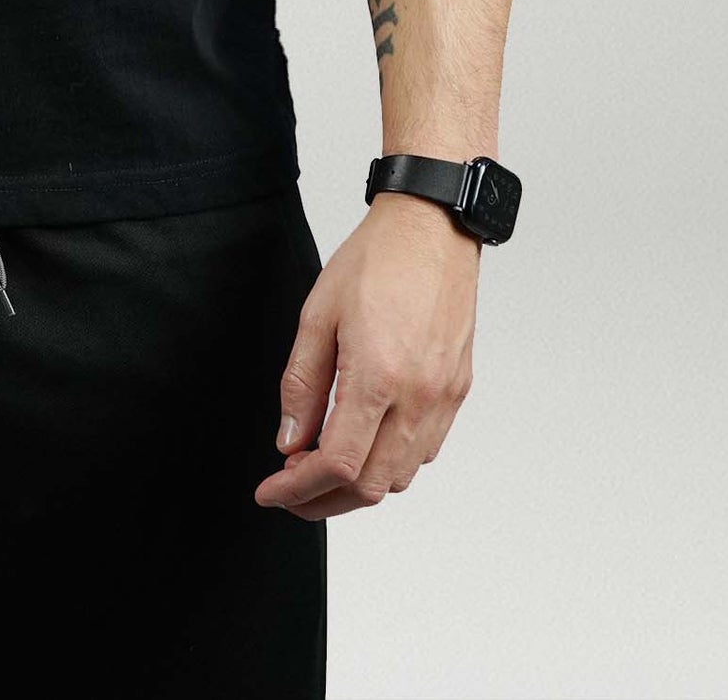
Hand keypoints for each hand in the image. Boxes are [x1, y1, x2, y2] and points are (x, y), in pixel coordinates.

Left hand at [254, 195, 477, 519]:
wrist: (432, 228)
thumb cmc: (375, 260)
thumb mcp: (317, 314)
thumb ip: (301, 384)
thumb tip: (289, 442)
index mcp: (379, 377)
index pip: (338, 465)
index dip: (298, 490)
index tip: (271, 491)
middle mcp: (418, 397)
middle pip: (370, 486)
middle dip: (322, 500)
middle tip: (288, 488)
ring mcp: (443, 398)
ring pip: (400, 477)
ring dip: (357, 485)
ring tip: (320, 466)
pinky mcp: (456, 391)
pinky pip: (423, 451)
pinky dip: (389, 463)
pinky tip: (363, 441)